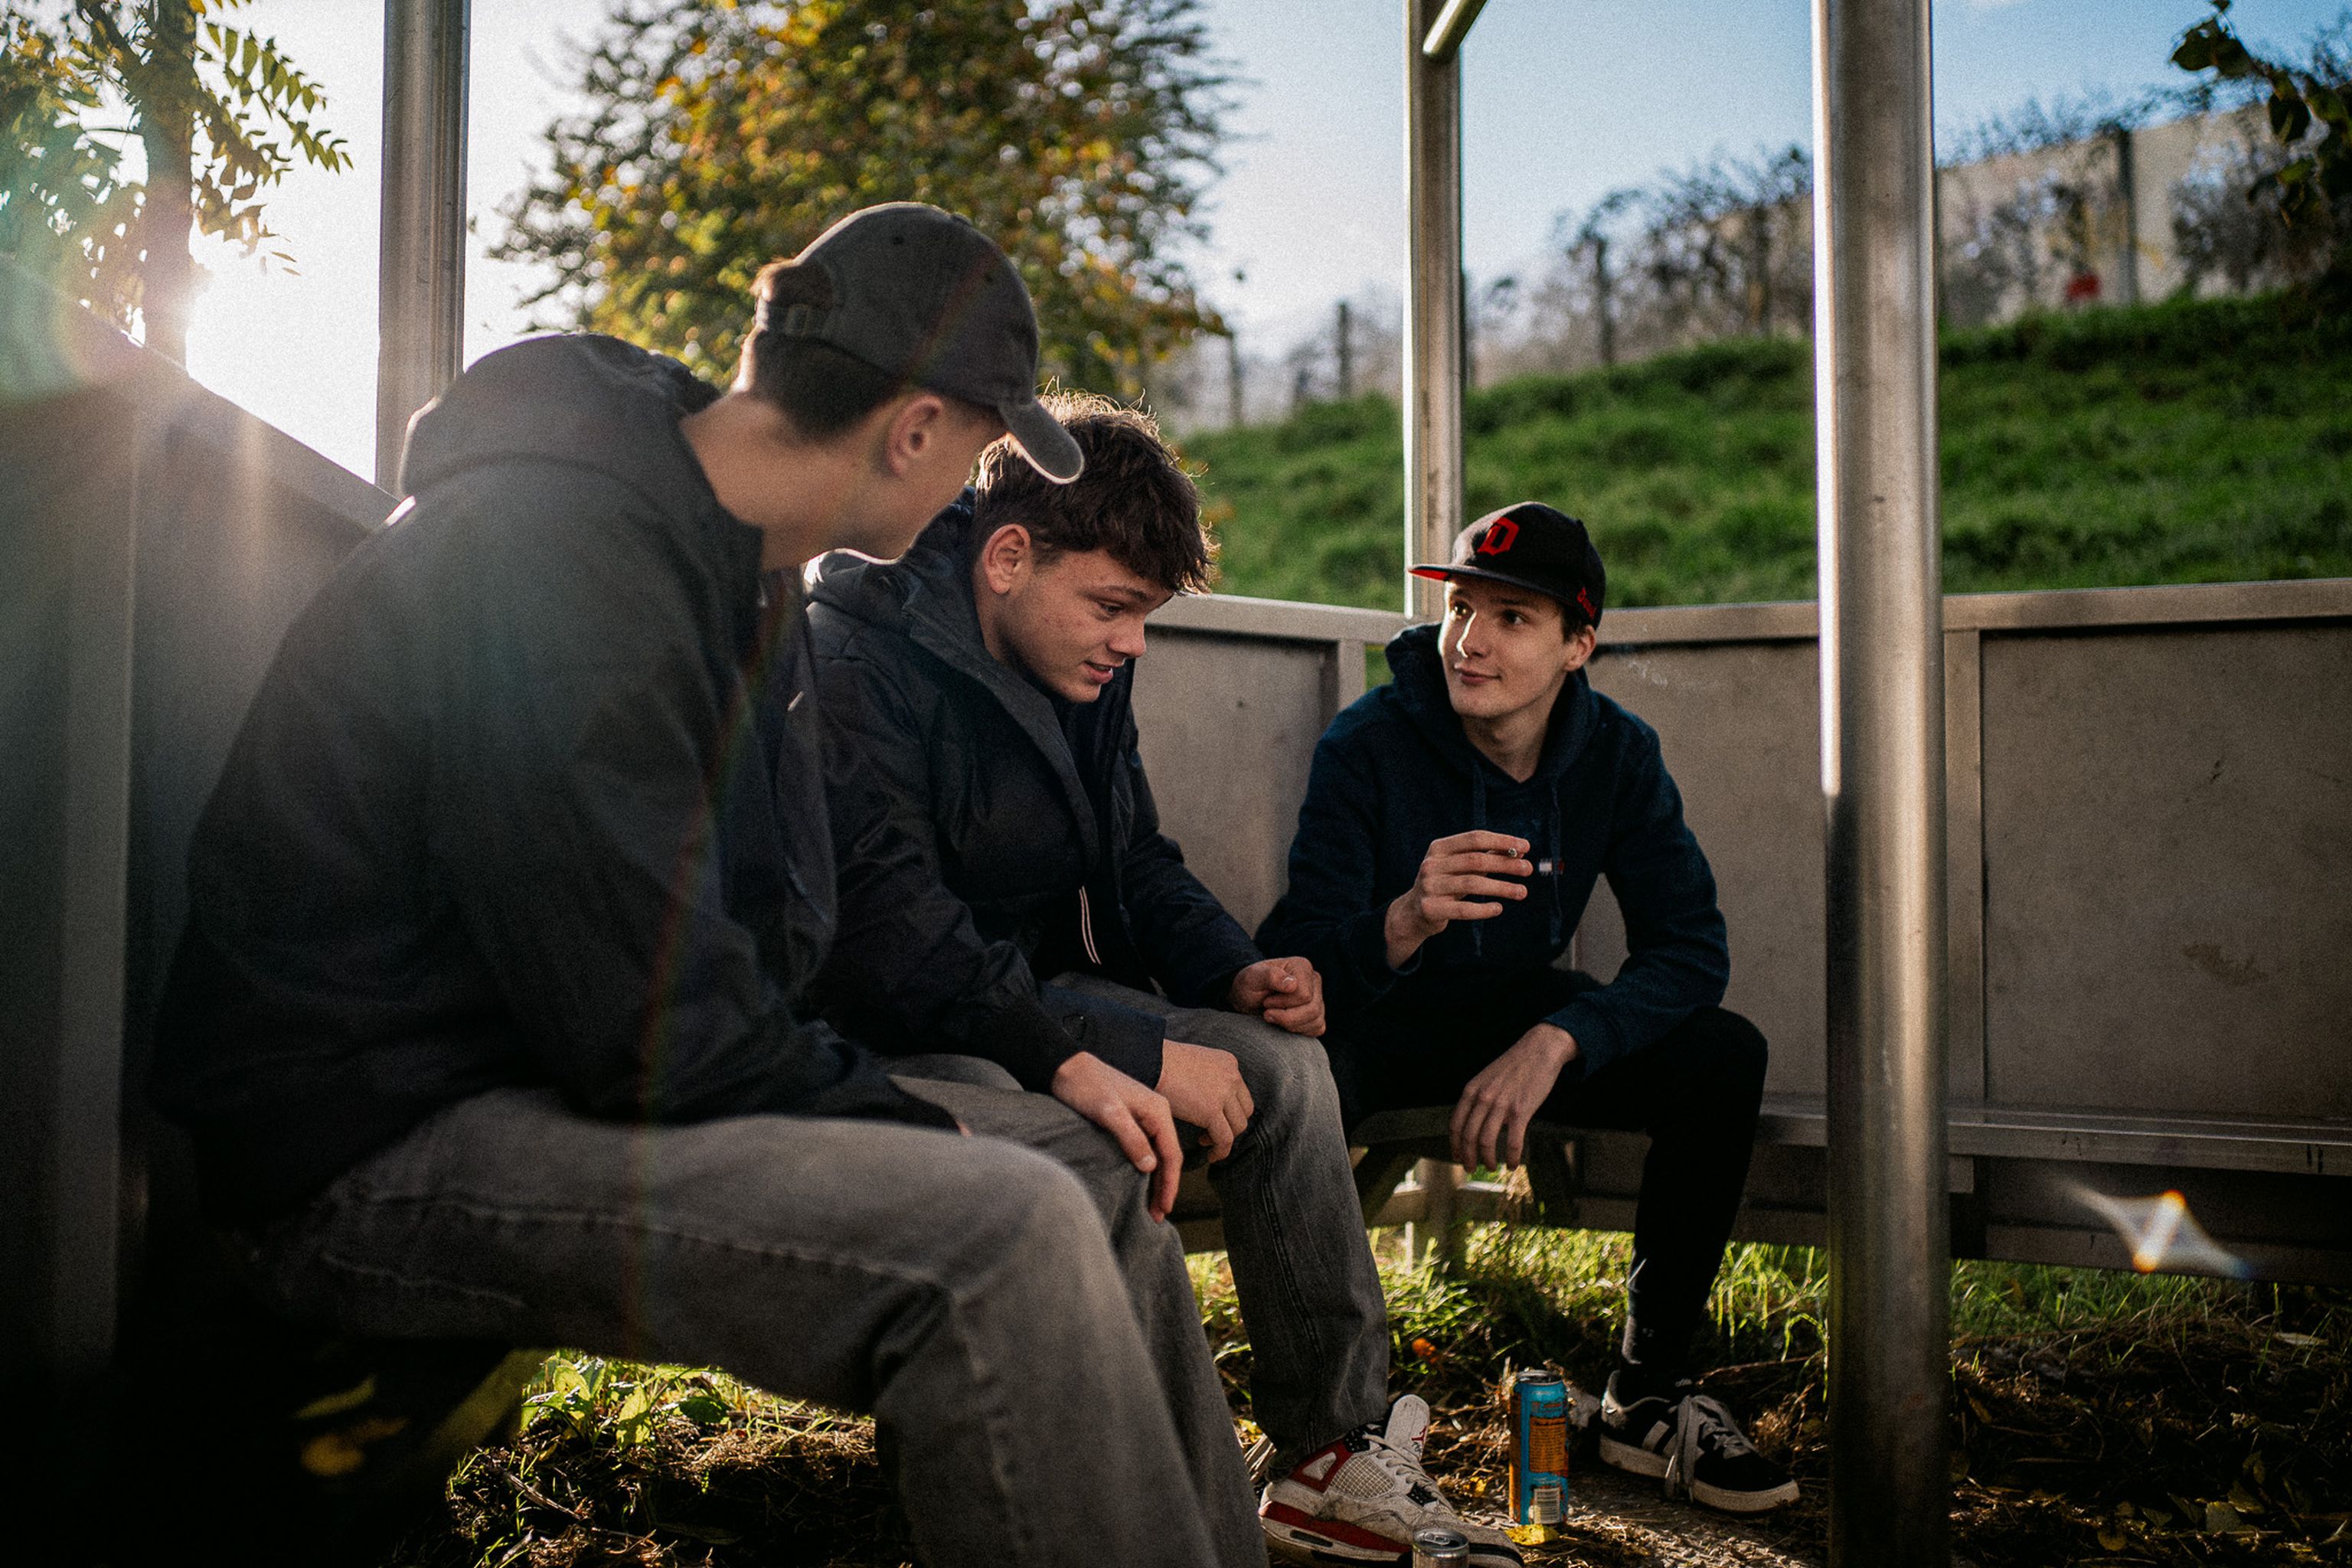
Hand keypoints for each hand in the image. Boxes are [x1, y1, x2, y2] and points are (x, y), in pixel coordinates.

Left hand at [1051, 1051, 1183, 1220]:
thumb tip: (1151, 1167)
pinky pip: (1145, 1149)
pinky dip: (1145, 1169)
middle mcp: (1156, 1114)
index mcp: (1158, 1110)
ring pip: (1157, 1155)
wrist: (1065, 1066)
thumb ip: (1131, 1137)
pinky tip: (1140, 1183)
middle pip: (1167, 1157)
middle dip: (1165, 1187)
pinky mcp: (1130, 1121)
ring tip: (1151, 1207)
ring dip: (1156, 1181)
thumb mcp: (1108, 1112)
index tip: (1165, 1208)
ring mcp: (1144, 1117)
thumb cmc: (1085, 1086)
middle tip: (1158, 1215)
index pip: (1171, 1154)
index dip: (1170, 1183)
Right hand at [1157, 1039, 1253, 1161]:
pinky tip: (1210, 1155)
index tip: (1216, 1119)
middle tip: (1212, 1132)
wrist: (1151, 1061)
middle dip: (1231, 1125)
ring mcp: (1224, 1094)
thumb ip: (1209, 1078)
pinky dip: (1221, 1151)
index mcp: (1229, 1063)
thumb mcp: (1196, 1062)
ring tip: (1206, 1141)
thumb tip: (1208, 1099)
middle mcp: (1232, 1076)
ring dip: (1225, 1138)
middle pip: (1245, 1111)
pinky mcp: (1212, 1111)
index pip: (1241, 1093)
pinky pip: (1225, 1139)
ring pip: (1238, 1127)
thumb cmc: (1163, 1063)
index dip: (1231, 1111)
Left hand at [1229, 956, 1325, 1036]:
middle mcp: (1314, 980)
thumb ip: (1270, 976)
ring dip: (1291, 1025)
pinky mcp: (1317, 1014)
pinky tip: (1284, 1024)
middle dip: (1286, 1016)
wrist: (1248, 998)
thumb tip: (1293, 985)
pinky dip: (1299, 1030)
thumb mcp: (1252, 978)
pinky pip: (1317, 1028)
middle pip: (1312, 1009)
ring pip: (1316, 1021)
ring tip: (1274, 1017)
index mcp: (1302, 966)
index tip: (1266, 1001)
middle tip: (1267, 1011)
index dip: (1282, 1003)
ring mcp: (1318, 997)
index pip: (1303, 995)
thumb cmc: (1250, 985)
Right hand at [1384, 831, 1531, 967]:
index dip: (1502, 841)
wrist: (1415, 912)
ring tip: (1522, 892)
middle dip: (1505, 864)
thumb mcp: (1461, 867)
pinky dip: (1483, 909)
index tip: (1526, 846)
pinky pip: (1463, 909)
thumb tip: (1520, 850)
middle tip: (1528, 869)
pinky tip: (1499, 908)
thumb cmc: (1446, 884)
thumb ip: (1487, 857)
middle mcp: (1431, 864)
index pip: (1475, 838)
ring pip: (1472, 884)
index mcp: (1439, 848)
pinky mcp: (1431, 908)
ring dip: (1501, 887)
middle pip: (1476, 860)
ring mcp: (1429, 886)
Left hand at [1449, 1023, 1576, 1168]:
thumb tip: (1473, 1124)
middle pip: (1468, 1137)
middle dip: (1468, 1157)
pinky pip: (1513, 1142)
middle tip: (1471, 1168)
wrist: (1538, 1050)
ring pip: (1487, 1142)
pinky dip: (1512, 1158)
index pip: (1455, 1124)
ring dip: (1487, 1160)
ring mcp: (1501, 1105)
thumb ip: (1477, 1098)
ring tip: (1491, 1167)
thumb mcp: (1486, 1077)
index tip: (1457, 1157)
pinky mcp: (1521, 1111)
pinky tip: (1513, 1164)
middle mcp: (1483, 1098)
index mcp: (1471, 1090)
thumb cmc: (1513, 1066)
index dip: (1455, 1145)